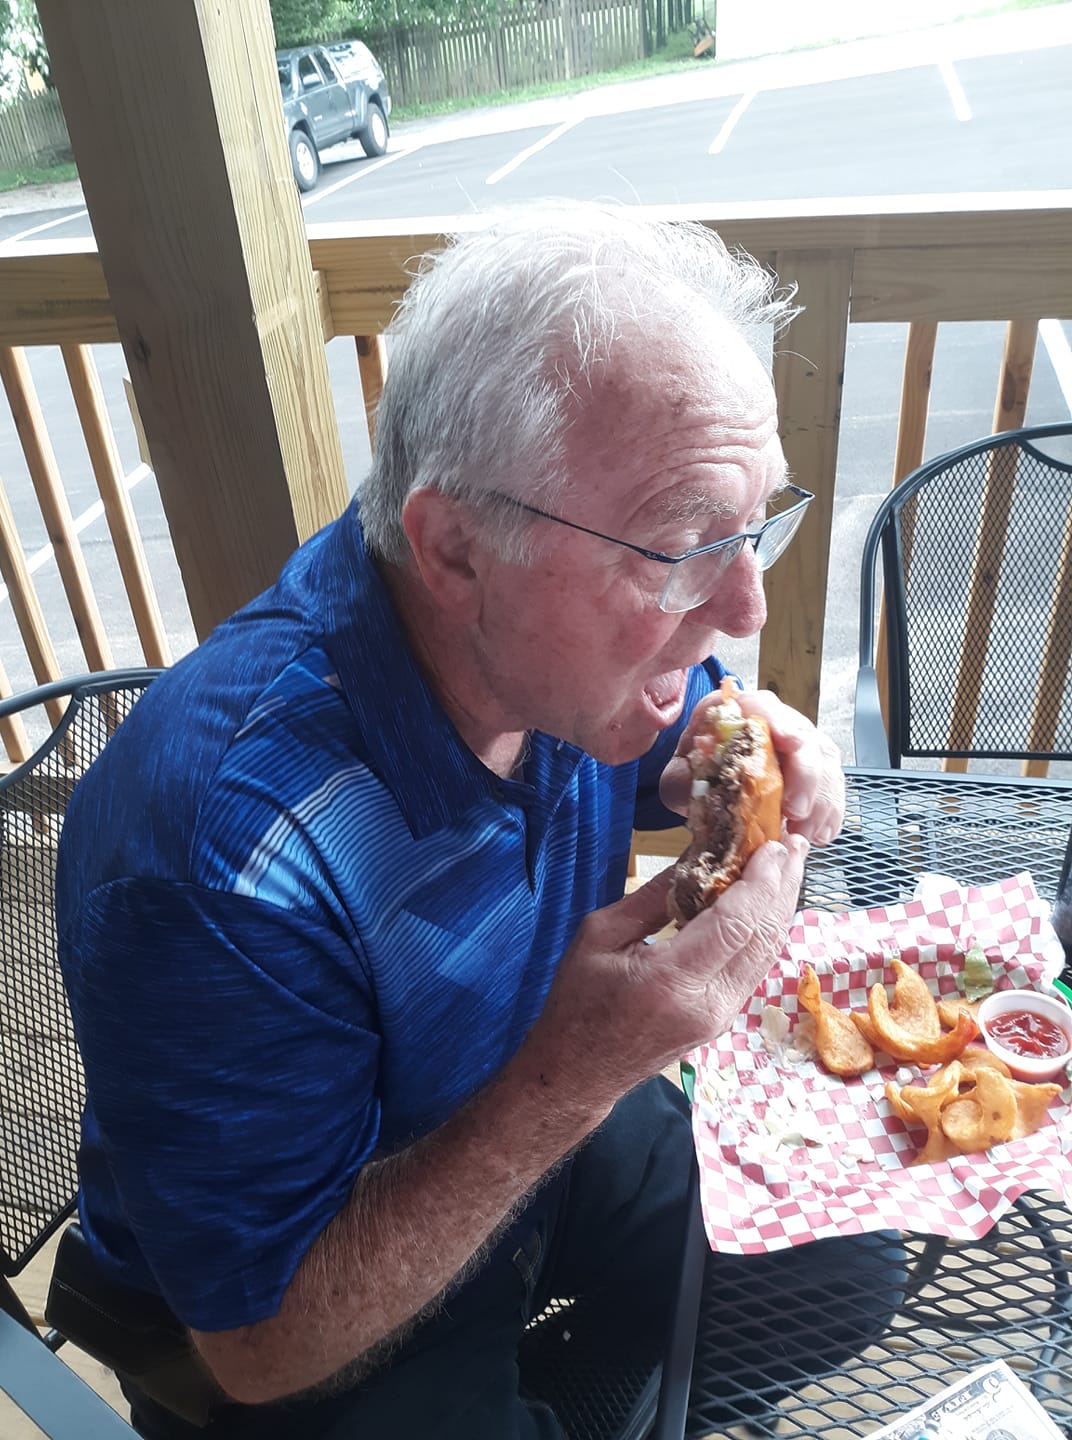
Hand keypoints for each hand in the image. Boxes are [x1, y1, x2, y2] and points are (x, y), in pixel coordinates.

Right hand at [521, 835, 808, 1112]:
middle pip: (762, 938)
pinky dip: (765, 931)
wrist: (579, 1072)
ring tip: (789, 866)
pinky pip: (754, 968)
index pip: (735, 924)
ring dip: (781, 907)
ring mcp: (721, 1017)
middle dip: (782, 887)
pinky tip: (768, 903)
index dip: (760, 881)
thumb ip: (651, 899)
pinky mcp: (723, 1021)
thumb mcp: (600, 935)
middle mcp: (708, 1003)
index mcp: (670, 980)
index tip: (773, 845)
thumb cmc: (577, 1002)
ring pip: (766, 954)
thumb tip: (695, 860)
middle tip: (793, 843)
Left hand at [659, 686, 844, 846]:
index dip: (781, 722)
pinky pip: (834, 783)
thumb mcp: (676, 781)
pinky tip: (821, 833)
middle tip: (796, 813)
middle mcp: (772, 721)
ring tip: (805, 834)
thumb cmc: (695, 777)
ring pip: (825, 760)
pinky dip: (831, 810)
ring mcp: (798, 742)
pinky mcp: (816, 766)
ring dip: (821, 800)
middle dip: (806, 775)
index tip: (791, 744)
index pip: (762, 705)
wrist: (708, 792)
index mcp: (734, 712)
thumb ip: (682, 782)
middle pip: (804, 735)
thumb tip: (696, 786)